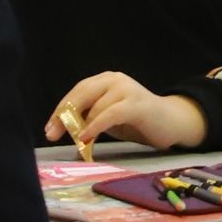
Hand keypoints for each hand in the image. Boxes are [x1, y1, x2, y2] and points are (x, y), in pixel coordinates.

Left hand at [47, 70, 206, 158]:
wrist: (171, 122)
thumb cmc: (137, 121)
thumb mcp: (107, 117)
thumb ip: (88, 117)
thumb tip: (63, 129)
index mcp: (105, 80)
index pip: (77, 92)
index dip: (61, 109)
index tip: (49, 128)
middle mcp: (115, 80)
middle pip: (81, 94)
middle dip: (64, 114)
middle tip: (52, 134)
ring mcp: (127, 90)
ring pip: (95, 106)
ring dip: (81, 125)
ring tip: (75, 142)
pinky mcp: (137, 104)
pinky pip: (110, 114)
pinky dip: (95, 126)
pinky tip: (86, 138)